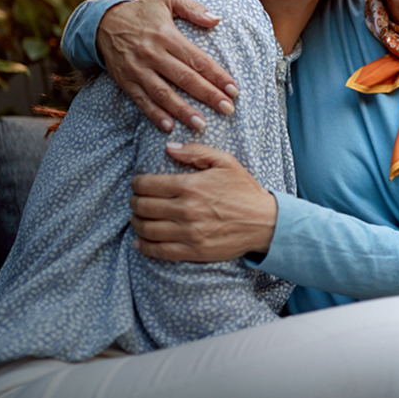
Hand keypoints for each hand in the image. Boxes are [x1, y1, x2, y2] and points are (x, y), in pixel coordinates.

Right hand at [96, 0, 238, 131]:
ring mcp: (137, 69)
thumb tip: (217, 20)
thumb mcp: (167, 0)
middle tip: (228, 109)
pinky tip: (168, 126)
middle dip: (208, 95)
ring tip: (202, 124)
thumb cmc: (142, 12)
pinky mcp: (125, 81)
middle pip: (185, 78)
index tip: (234, 90)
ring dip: (183, 110)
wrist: (103, 22)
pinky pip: (141, 100)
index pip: (197, 59)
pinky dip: (154, 114)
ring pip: (163, 93)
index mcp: (167, 35)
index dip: (217, 75)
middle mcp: (153, 53)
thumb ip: (193, 8)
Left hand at [130, 142, 277, 261]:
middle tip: (136, 200)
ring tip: (138, 218)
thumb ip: (195, 151)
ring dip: (136, 223)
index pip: (147, 185)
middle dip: (134, 202)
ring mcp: (188, 233)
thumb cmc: (244, 190)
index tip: (138, 183)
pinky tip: (140, 241)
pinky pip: (159, 251)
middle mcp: (185, 210)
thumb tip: (169, 147)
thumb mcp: (224, 162)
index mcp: (190, 186)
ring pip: (146, 229)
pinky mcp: (193, 251)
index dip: (136, 183)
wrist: (264, 222)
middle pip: (142, 207)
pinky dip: (144, 246)